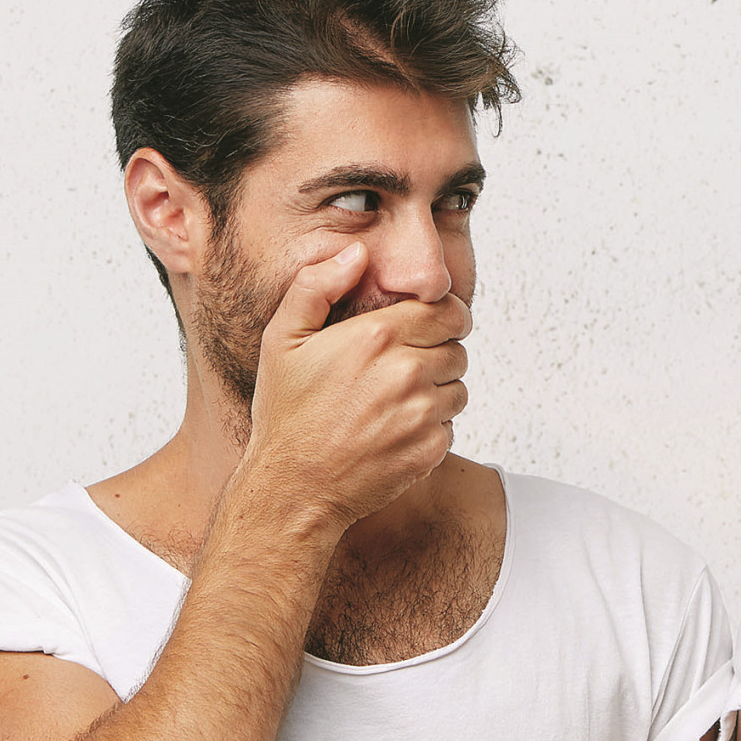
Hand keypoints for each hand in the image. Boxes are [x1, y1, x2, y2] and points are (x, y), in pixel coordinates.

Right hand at [241, 240, 471, 533]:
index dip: (448, 316)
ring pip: (458, 389)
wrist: (294, 487)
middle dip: (438, 354)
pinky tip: (394, 431)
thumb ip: (317, 286)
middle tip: (405, 368)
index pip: (448, 312)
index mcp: (376, 336)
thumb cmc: (286, 414)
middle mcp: (407, 372)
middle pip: (457, 349)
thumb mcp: (283, 339)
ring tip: (396, 401)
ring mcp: (422, 414)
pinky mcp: (430, 449)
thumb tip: (356, 253)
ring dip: (438, 391)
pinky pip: (450, 426)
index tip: (435, 325)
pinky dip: (431, 426)